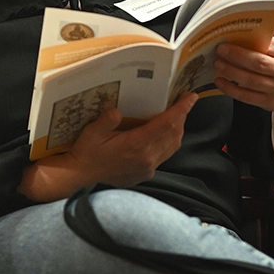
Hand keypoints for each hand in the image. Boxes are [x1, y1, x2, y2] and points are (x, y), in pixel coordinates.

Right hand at [20, 92, 197, 201]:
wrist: (81, 176)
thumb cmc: (86, 152)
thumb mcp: (91, 133)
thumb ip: (106, 121)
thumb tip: (117, 111)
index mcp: (136, 145)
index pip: (166, 124)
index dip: (181, 109)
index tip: (191, 97)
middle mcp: (147, 158)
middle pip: (174, 134)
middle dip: (182, 116)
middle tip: (183, 101)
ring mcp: (148, 168)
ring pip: (172, 146)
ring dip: (178, 129)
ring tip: (177, 115)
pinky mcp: (146, 173)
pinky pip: (165, 155)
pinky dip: (169, 142)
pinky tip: (163, 134)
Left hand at [212, 37, 273, 114]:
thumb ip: (267, 43)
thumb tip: (239, 35)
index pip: (266, 44)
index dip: (246, 41)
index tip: (229, 37)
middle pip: (257, 63)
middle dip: (235, 56)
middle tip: (220, 50)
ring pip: (250, 80)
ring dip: (230, 71)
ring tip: (217, 64)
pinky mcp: (268, 102)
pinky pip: (246, 96)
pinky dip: (230, 89)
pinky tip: (220, 82)